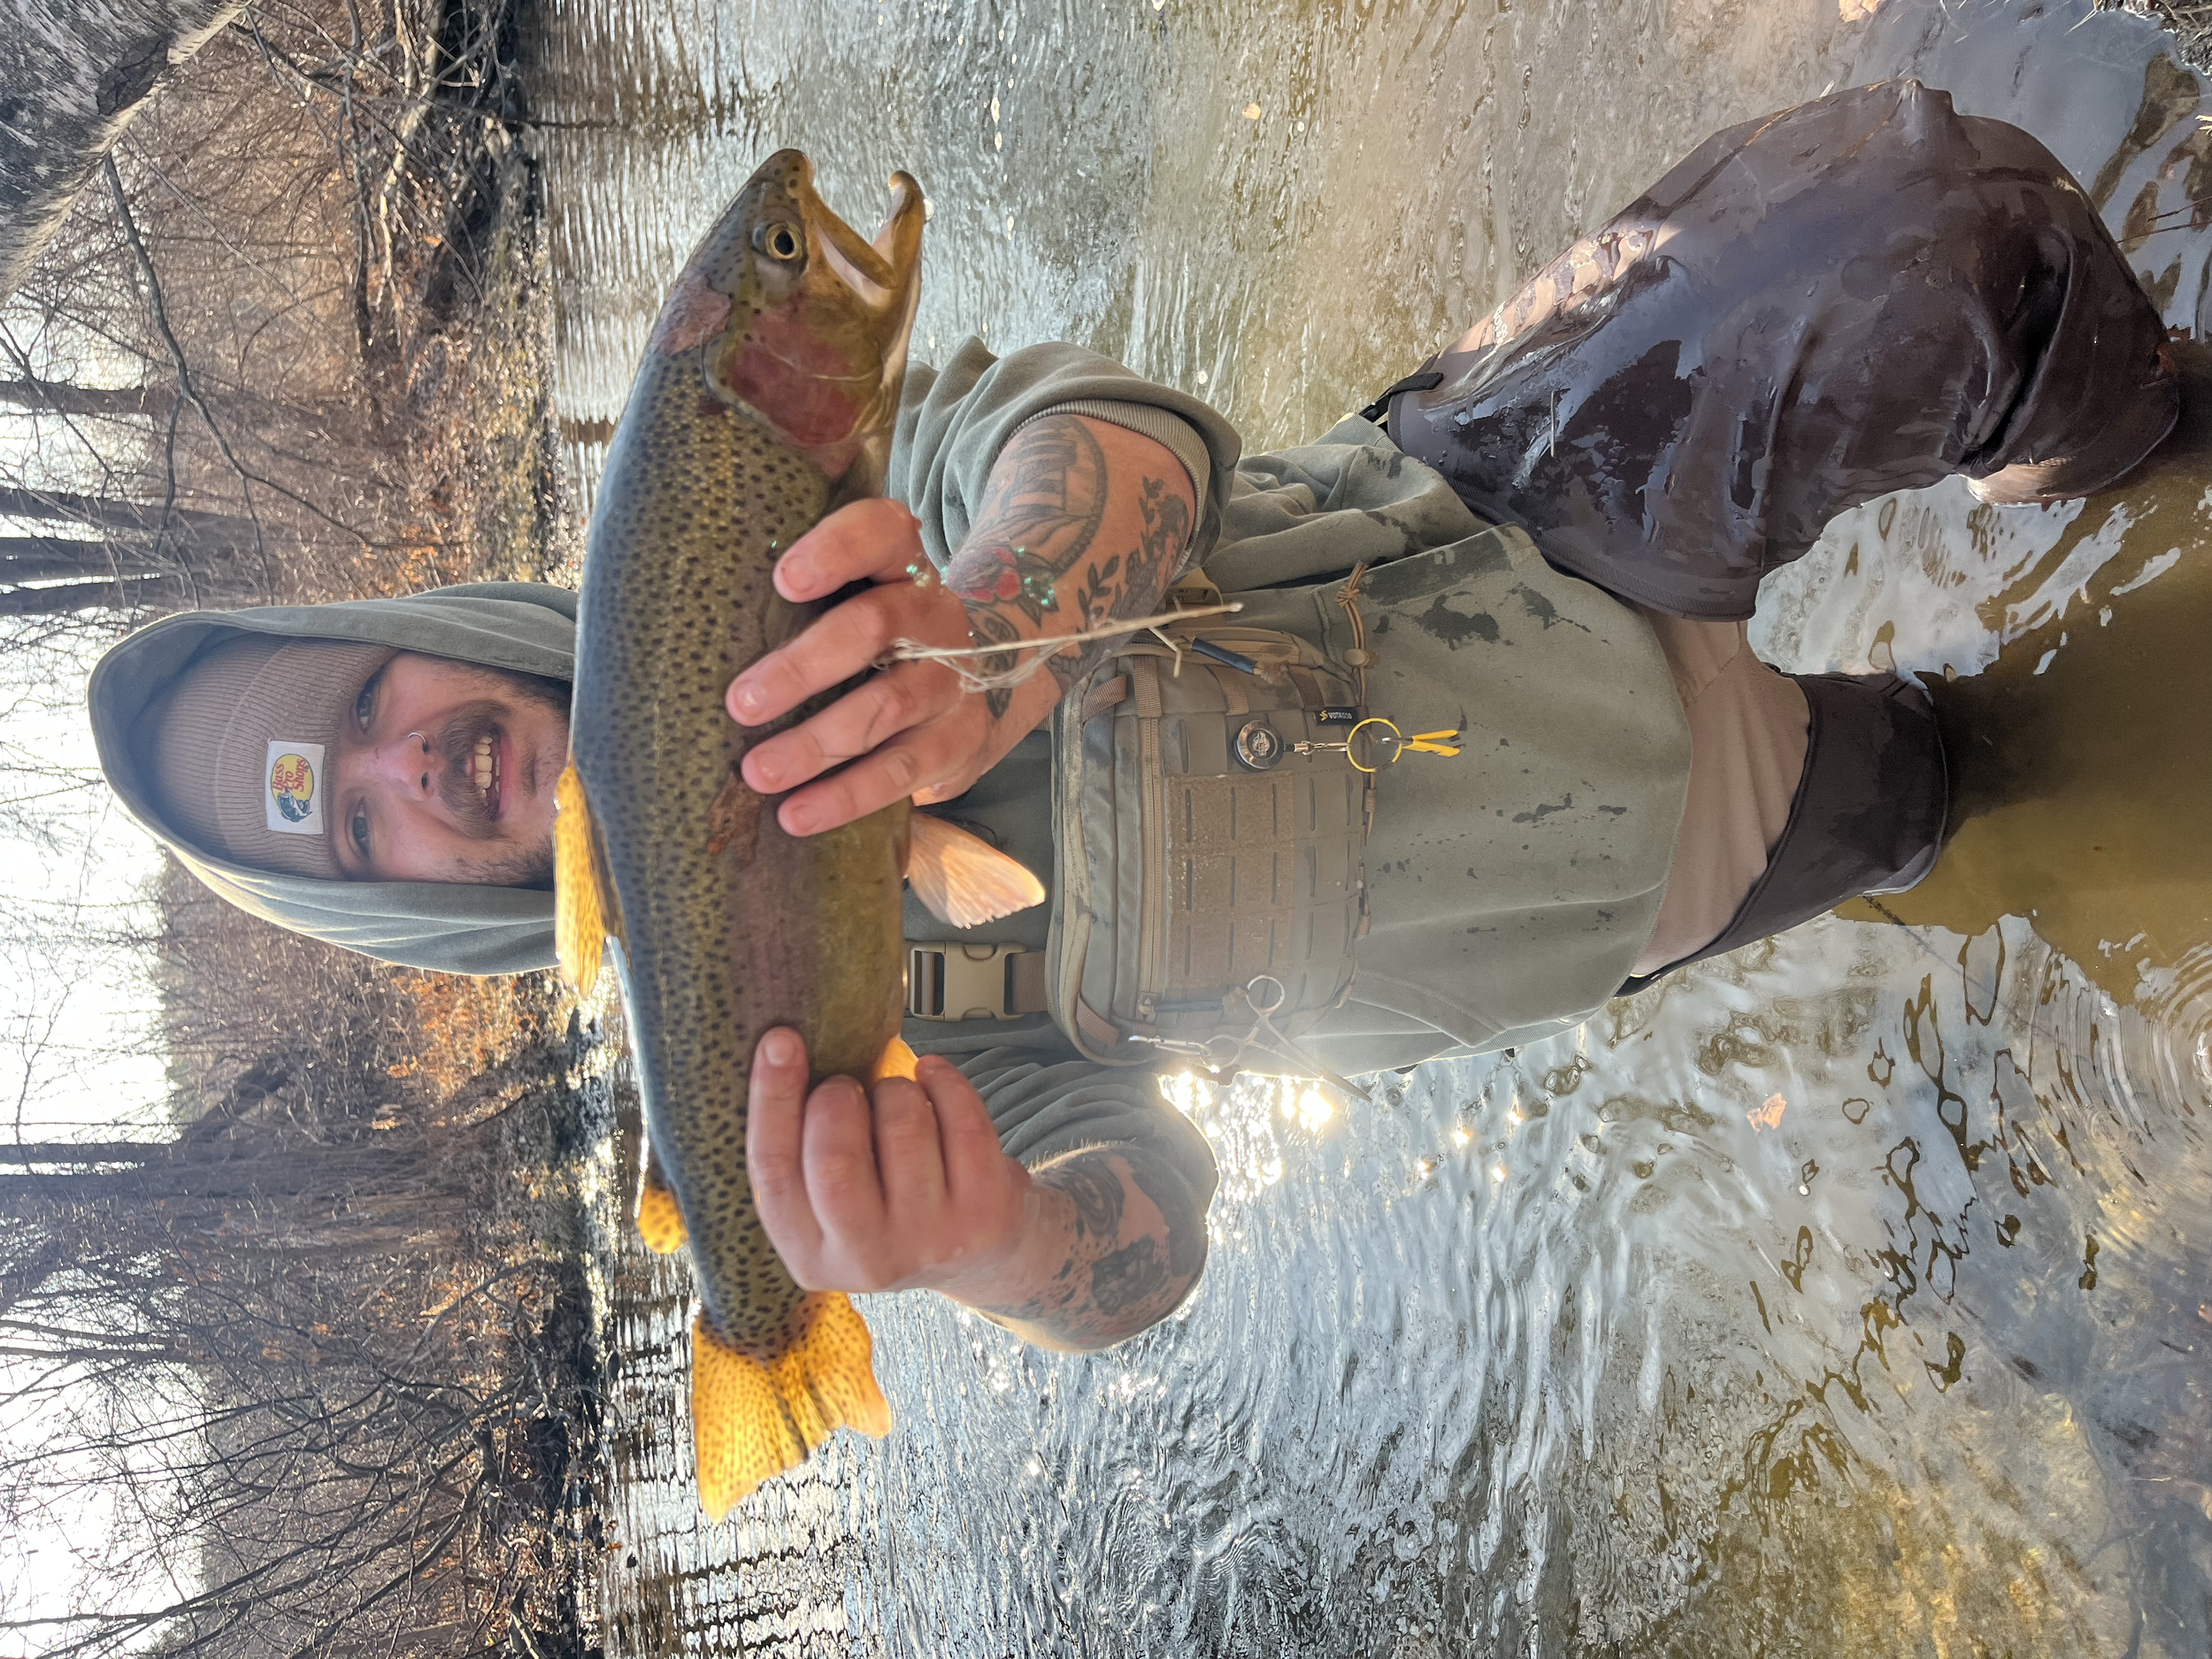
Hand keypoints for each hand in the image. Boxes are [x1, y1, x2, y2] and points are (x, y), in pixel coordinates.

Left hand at [725, 499, 1008, 836]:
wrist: (976, 682)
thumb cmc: (876, 637)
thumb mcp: (855, 596)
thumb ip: (800, 596)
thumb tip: (680, 620)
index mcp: (900, 562)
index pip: (880, 532)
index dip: (836, 551)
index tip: (783, 579)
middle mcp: (933, 612)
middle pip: (872, 627)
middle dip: (802, 668)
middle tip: (741, 704)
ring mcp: (953, 677)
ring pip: (886, 706)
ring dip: (816, 744)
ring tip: (758, 774)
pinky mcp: (960, 738)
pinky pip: (903, 769)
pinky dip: (846, 795)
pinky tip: (799, 814)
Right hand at [745, 1027, 1039, 1297]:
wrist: (980, 1256)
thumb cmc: (890, 1208)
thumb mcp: (830, 1205)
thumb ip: (804, 1151)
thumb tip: (785, 1054)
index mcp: (809, 1254)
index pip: (774, 1173)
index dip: (772, 1098)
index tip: (781, 1042)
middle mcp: (866, 1259)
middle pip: (834, 1161)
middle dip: (837, 1099)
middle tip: (846, 1087)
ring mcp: (930, 1240)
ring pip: (903, 1131)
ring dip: (894, 1090)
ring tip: (894, 1096)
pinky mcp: (983, 1215)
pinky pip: (963, 1123)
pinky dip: (944, 1082)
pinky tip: (932, 1079)